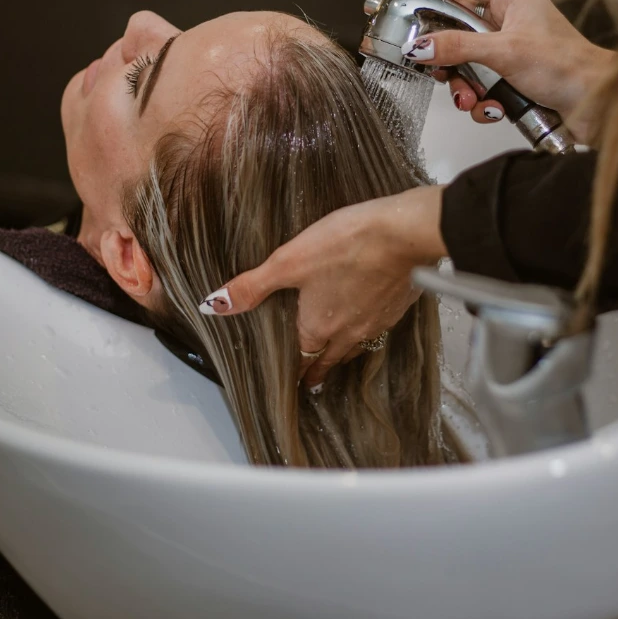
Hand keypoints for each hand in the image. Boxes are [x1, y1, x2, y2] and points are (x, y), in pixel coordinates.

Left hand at [198, 186, 446, 387]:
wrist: (404, 235)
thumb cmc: (346, 244)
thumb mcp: (289, 261)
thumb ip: (252, 286)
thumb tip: (213, 306)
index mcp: (318, 326)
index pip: (303, 359)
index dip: (297, 372)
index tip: (295, 383)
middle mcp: (348, 332)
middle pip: (330, 359)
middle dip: (319, 370)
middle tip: (313, 380)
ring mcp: (377, 322)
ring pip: (357, 346)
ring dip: (345, 353)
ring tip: (339, 355)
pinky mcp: (398, 307)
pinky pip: (379, 327)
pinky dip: (370, 329)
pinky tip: (370, 317)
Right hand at [394, 0, 613, 143]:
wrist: (598, 105)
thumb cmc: (569, 68)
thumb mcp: (505, 52)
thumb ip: (459, 48)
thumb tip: (421, 46)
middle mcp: (513, 22)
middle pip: (459, 27)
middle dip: (445, 53)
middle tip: (431, 65)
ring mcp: (514, 52)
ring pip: (469, 63)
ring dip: (464, 85)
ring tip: (470, 99)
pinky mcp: (517, 79)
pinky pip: (484, 87)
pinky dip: (483, 102)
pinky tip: (493, 110)